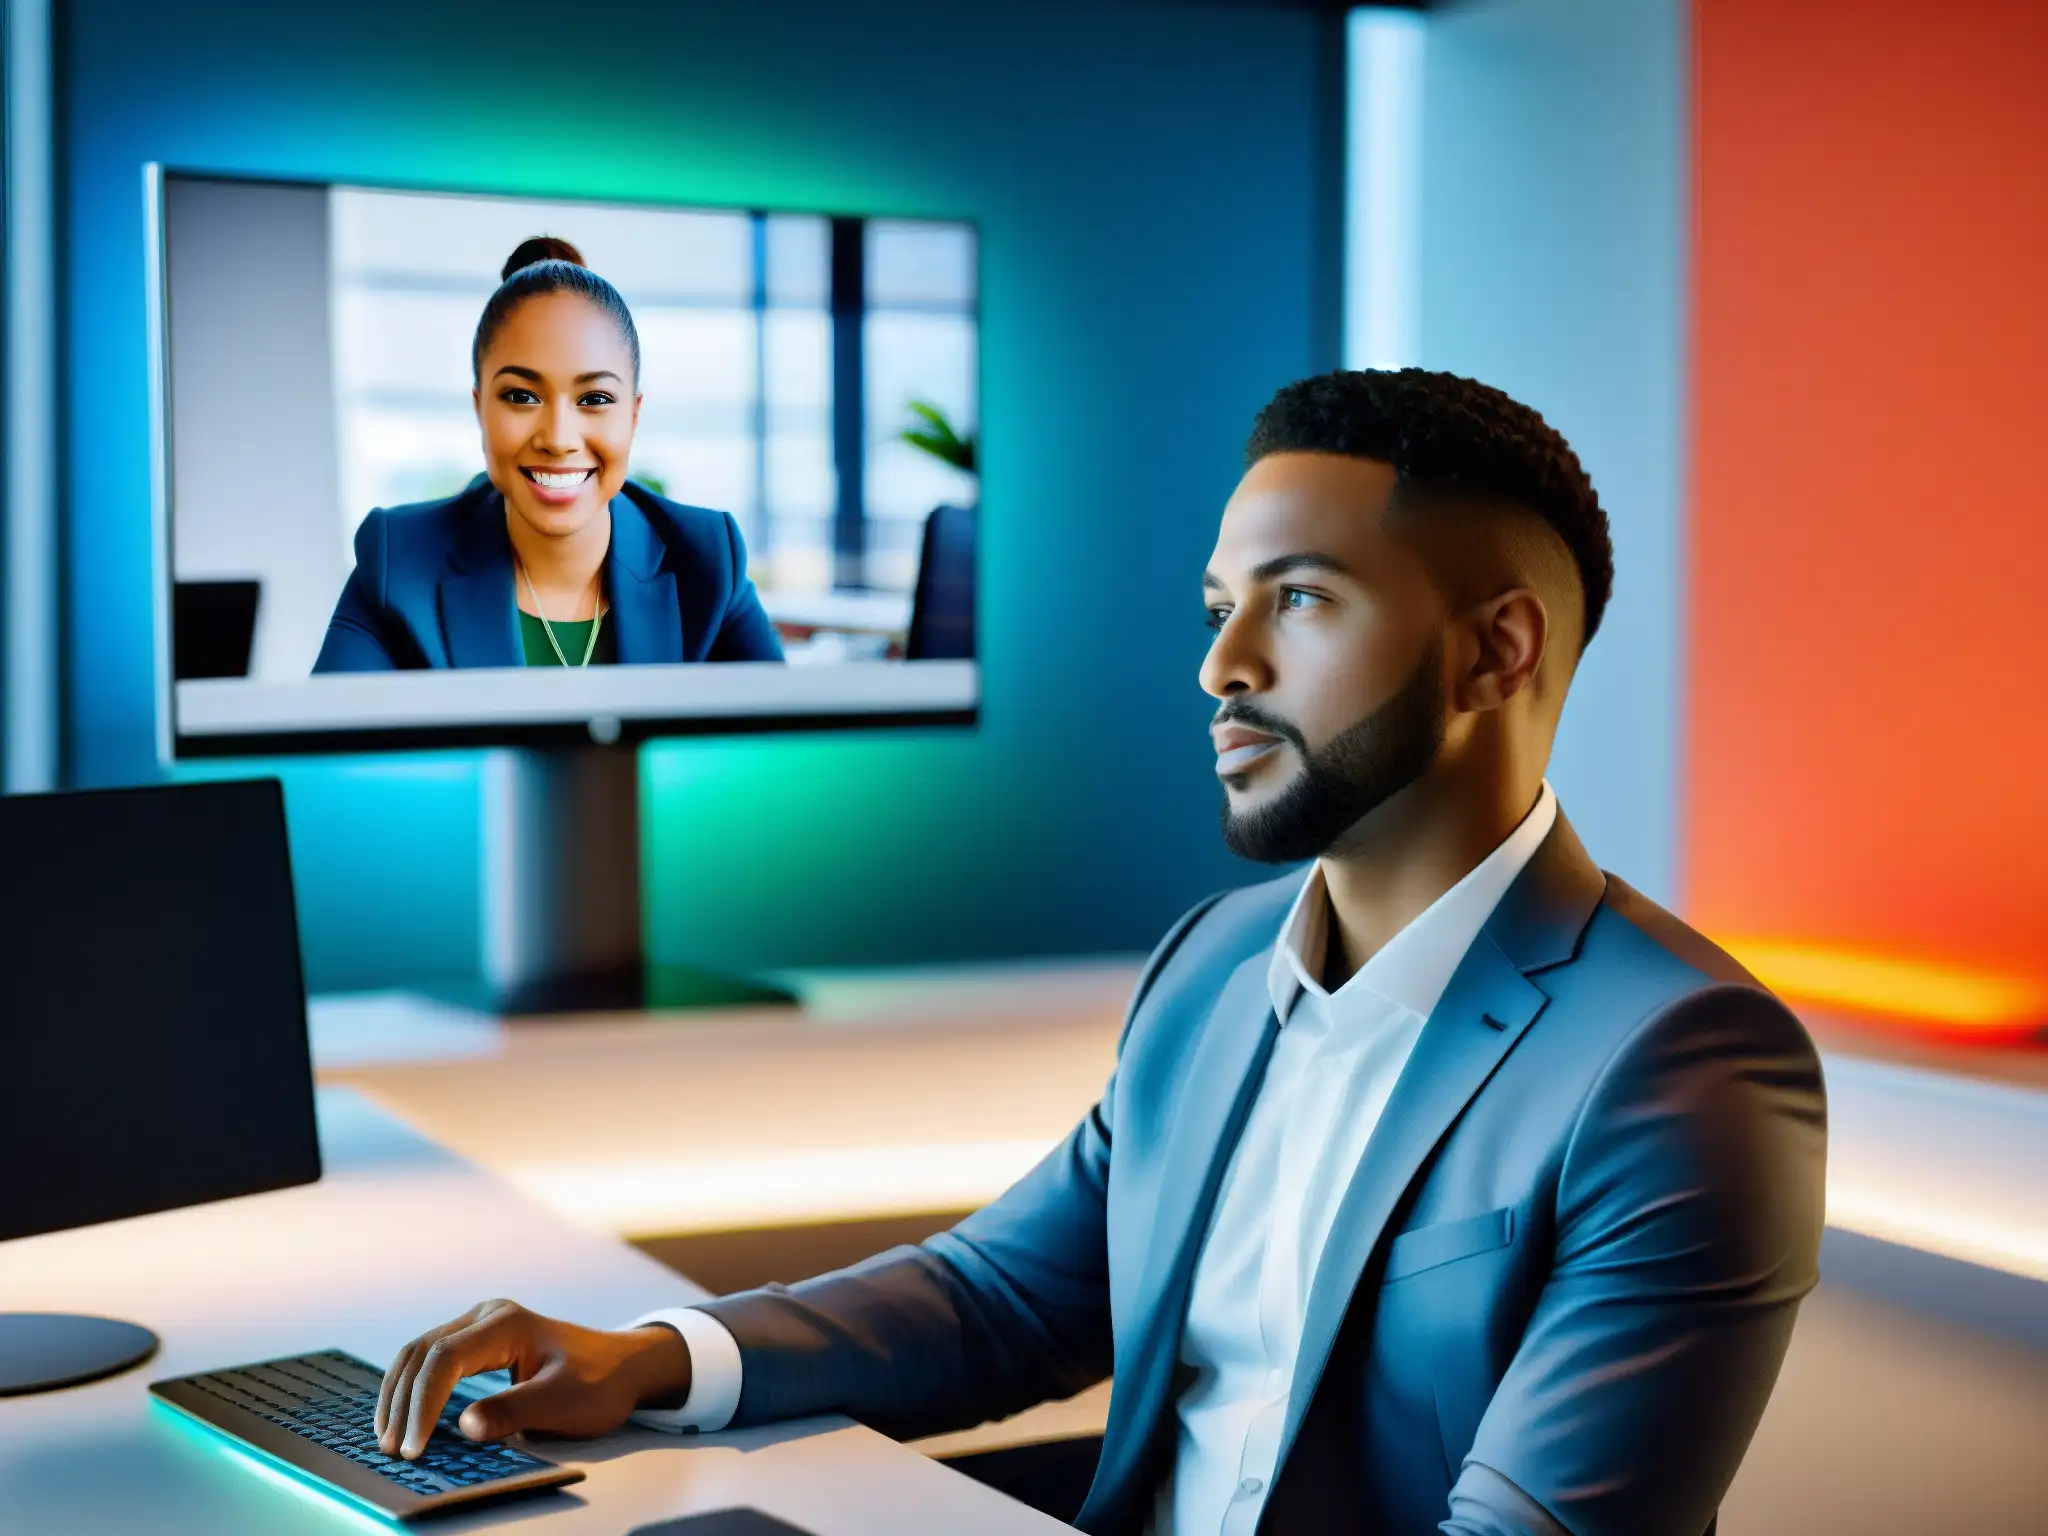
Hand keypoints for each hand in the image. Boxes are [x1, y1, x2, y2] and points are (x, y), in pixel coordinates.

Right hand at [374, 1298, 691, 1459]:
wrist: (623, 1366)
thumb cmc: (598, 1382)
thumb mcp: (562, 1402)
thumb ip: (515, 1412)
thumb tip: (465, 1426)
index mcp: (506, 1323)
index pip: (445, 1359)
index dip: (423, 1404)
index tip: (416, 1447)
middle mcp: (487, 1316)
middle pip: (423, 1353)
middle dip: (402, 1403)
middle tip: (394, 1450)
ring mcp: (480, 1325)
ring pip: (420, 1354)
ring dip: (400, 1395)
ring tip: (389, 1439)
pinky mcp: (477, 1342)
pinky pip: (431, 1361)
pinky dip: (412, 1388)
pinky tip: (402, 1417)